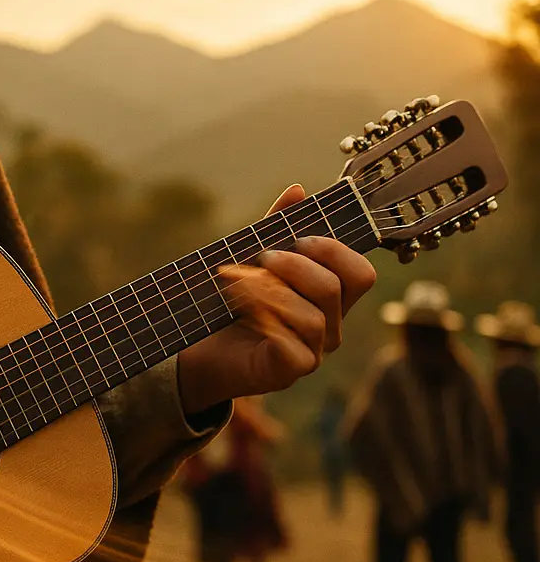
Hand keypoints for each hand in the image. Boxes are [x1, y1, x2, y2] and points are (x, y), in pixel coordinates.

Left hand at [177, 185, 376, 414]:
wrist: (200, 350)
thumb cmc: (231, 304)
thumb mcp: (252, 260)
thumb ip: (275, 228)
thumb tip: (297, 190)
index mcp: (329, 299)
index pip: (360, 274)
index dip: (335, 250)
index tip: (299, 238)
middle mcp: (330, 327)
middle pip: (336, 288)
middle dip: (297, 265)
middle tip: (263, 257)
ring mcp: (314, 352)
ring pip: (314, 316)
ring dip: (273, 291)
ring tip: (240, 282)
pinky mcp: (291, 371)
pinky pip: (293, 345)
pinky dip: (266, 321)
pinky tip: (243, 311)